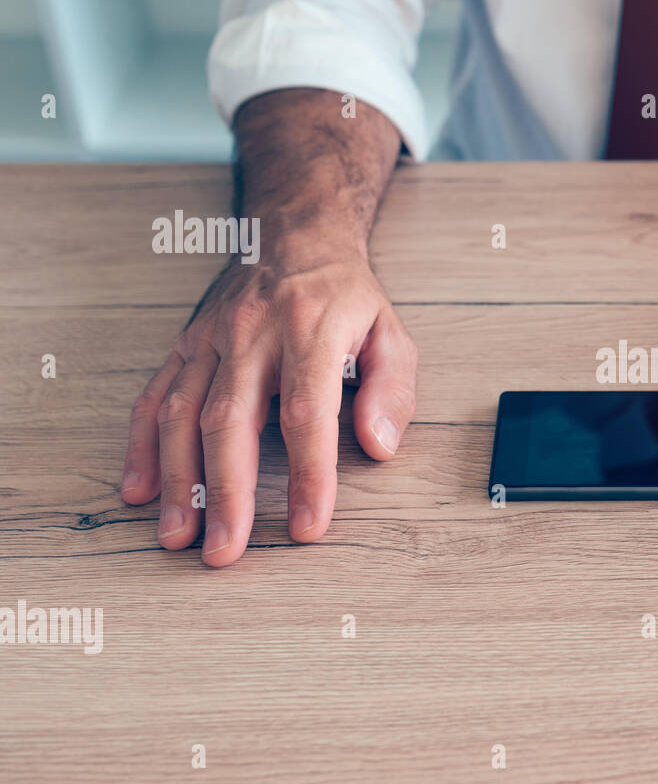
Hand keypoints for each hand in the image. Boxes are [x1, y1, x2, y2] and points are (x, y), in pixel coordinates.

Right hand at [121, 237, 417, 566]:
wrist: (293, 232)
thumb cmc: (345, 294)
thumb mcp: (391, 331)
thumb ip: (391, 389)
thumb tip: (379, 446)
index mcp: (310, 330)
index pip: (306, 413)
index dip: (308, 474)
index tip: (308, 526)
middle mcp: (252, 334)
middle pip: (231, 422)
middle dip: (226, 493)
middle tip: (225, 550)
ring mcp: (210, 340)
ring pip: (182, 415)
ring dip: (177, 481)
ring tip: (177, 536)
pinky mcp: (185, 346)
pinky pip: (154, 398)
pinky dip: (141, 447)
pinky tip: (140, 490)